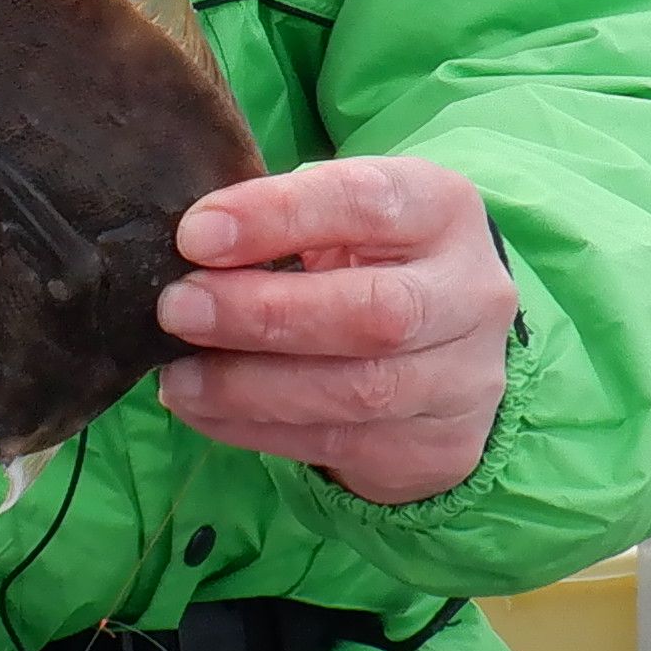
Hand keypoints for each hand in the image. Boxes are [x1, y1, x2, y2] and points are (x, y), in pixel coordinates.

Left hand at [155, 158, 516, 505]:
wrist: (449, 353)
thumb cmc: (371, 265)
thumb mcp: (344, 223)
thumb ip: (283, 225)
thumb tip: (189, 250)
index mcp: (444, 211)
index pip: (367, 203)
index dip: (278, 216)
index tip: (196, 235)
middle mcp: (471, 294)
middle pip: (375, 312)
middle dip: (264, 313)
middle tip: (179, 309)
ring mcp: (463, 379)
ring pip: (357, 391)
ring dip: (249, 385)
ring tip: (179, 376)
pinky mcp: (440, 447)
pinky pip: (337, 444)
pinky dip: (254, 428)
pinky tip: (202, 410)